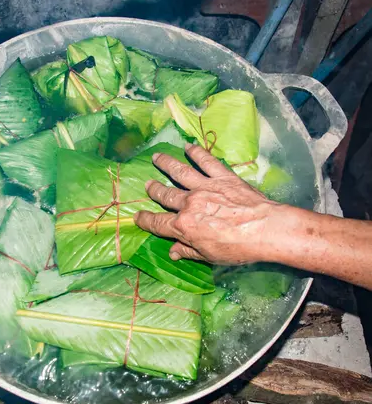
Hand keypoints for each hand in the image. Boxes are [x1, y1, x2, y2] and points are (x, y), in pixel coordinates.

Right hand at [134, 143, 285, 264]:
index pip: (157, 223)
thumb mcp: (209, 256)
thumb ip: (188, 251)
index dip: (145, 220)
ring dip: (167, 164)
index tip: (137, 217)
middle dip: (154, 190)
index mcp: (184, 226)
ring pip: (181, 173)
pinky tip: (188, 147)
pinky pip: (206, 162)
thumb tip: (173, 252)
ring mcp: (206, 187)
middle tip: (148, 184)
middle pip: (166, 195)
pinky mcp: (223, 177)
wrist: (265, 229)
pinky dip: (196, 153)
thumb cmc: (238, 248)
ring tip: (157, 157)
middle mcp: (190, 204)